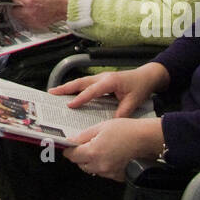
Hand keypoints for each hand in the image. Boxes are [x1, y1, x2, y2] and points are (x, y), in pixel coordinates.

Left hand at [10, 0, 69, 28]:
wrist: (68, 7)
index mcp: (31, 0)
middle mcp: (30, 11)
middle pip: (14, 10)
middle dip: (15, 5)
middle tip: (19, 2)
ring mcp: (34, 20)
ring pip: (19, 18)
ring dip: (20, 12)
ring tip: (26, 8)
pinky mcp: (38, 25)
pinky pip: (27, 23)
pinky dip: (27, 18)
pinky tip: (32, 14)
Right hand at [49, 62, 168, 116]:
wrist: (147, 77)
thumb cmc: (140, 87)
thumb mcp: (134, 101)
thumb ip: (122, 112)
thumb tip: (111, 122)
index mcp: (110, 81)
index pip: (92, 91)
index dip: (81, 98)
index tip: (70, 105)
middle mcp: (102, 77)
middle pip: (81, 82)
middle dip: (66, 88)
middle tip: (52, 93)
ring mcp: (101, 77)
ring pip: (81, 82)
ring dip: (68, 87)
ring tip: (55, 92)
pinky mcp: (101, 80)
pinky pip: (86, 84)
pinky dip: (75, 88)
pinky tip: (69, 93)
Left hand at [62, 117, 162, 180]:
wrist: (147, 139)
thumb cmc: (127, 130)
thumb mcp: (101, 127)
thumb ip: (84, 135)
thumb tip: (72, 140)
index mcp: (93, 152)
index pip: (72, 156)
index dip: (69, 150)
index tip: (68, 146)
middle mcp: (100, 166)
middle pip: (81, 164)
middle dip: (80, 155)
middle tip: (86, 145)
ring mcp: (109, 173)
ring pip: (92, 169)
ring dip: (92, 161)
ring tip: (101, 148)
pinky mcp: (118, 177)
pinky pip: (104, 173)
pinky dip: (103, 165)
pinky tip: (110, 155)